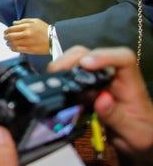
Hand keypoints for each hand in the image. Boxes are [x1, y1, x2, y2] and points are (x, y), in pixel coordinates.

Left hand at [4, 18, 48, 54]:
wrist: (55, 39)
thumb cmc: (45, 29)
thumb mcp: (35, 21)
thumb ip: (23, 21)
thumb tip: (13, 23)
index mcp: (27, 26)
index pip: (11, 29)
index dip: (6, 31)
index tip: (5, 33)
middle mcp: (26, 34)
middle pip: (10, 36)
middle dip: (5, 37)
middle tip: (5, 38)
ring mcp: (28, 42)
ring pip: (13, 43)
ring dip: (8, 43)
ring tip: (8, 43)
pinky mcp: (30, 49)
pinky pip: (17, 49)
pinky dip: (13, 49)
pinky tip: (12, 48)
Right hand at [48, 46, 152, 161]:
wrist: (135, 139)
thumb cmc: (141, 133)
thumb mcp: (134, 132)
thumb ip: (117, 117)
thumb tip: (101, 98)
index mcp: (131, 83)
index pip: (123, 58)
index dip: (104, 56)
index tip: (85, 64)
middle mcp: (113, 76)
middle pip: (94, 53)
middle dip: (74, 58)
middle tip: (57, 71)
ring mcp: (99, 80)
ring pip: (80, 60)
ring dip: (64, 65)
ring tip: (52, 78)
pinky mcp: (87, 87)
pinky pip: (73, 75)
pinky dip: (61, 76)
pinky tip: (54, 86)